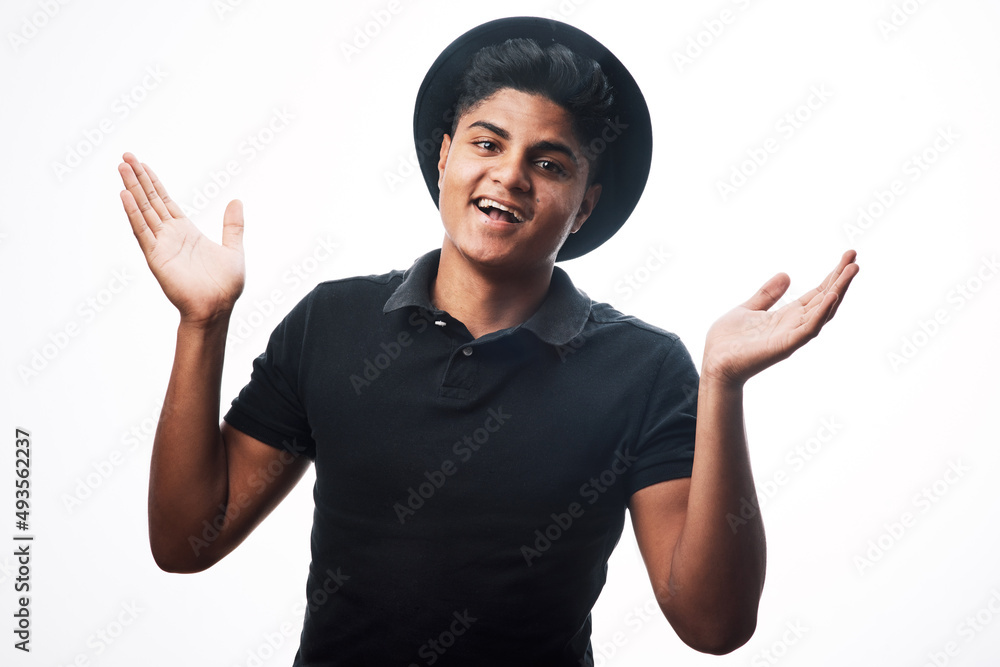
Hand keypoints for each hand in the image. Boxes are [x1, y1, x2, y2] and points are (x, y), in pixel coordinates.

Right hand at [118, 153, 245, 325]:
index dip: (153, 183)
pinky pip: (142, 231)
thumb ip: (233, 225)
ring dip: (132, 188)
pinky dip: (134, 213)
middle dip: (139, 178)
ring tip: (122, 166)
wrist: (217, 308)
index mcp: (186, 232)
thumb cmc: (225, 286)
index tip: (142, 164)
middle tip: (126, 156)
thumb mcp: (233, 248)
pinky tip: (125, 195)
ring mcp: (161, 245)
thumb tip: (237, 201)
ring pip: (143, 210)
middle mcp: (170, 235)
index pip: (165, 201)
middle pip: (151, 200)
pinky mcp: (156, 256)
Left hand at [702, 250, 858, 386]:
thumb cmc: (728, 341)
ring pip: (823, 312)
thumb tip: (787, 275)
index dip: (832, 276)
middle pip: (825, 300)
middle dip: (841, 279)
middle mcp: (794, 325)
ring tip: (852, 270)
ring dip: (838, 291)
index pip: (817, 294)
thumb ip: (767, 295)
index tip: (847, 257)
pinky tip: (832, 297)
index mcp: (787, 316)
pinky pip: (808, 329)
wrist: (712, 362)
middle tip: (854, 257)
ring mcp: (791, 336)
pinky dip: (821, 314)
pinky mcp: (784, 346)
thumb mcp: (748, 309)